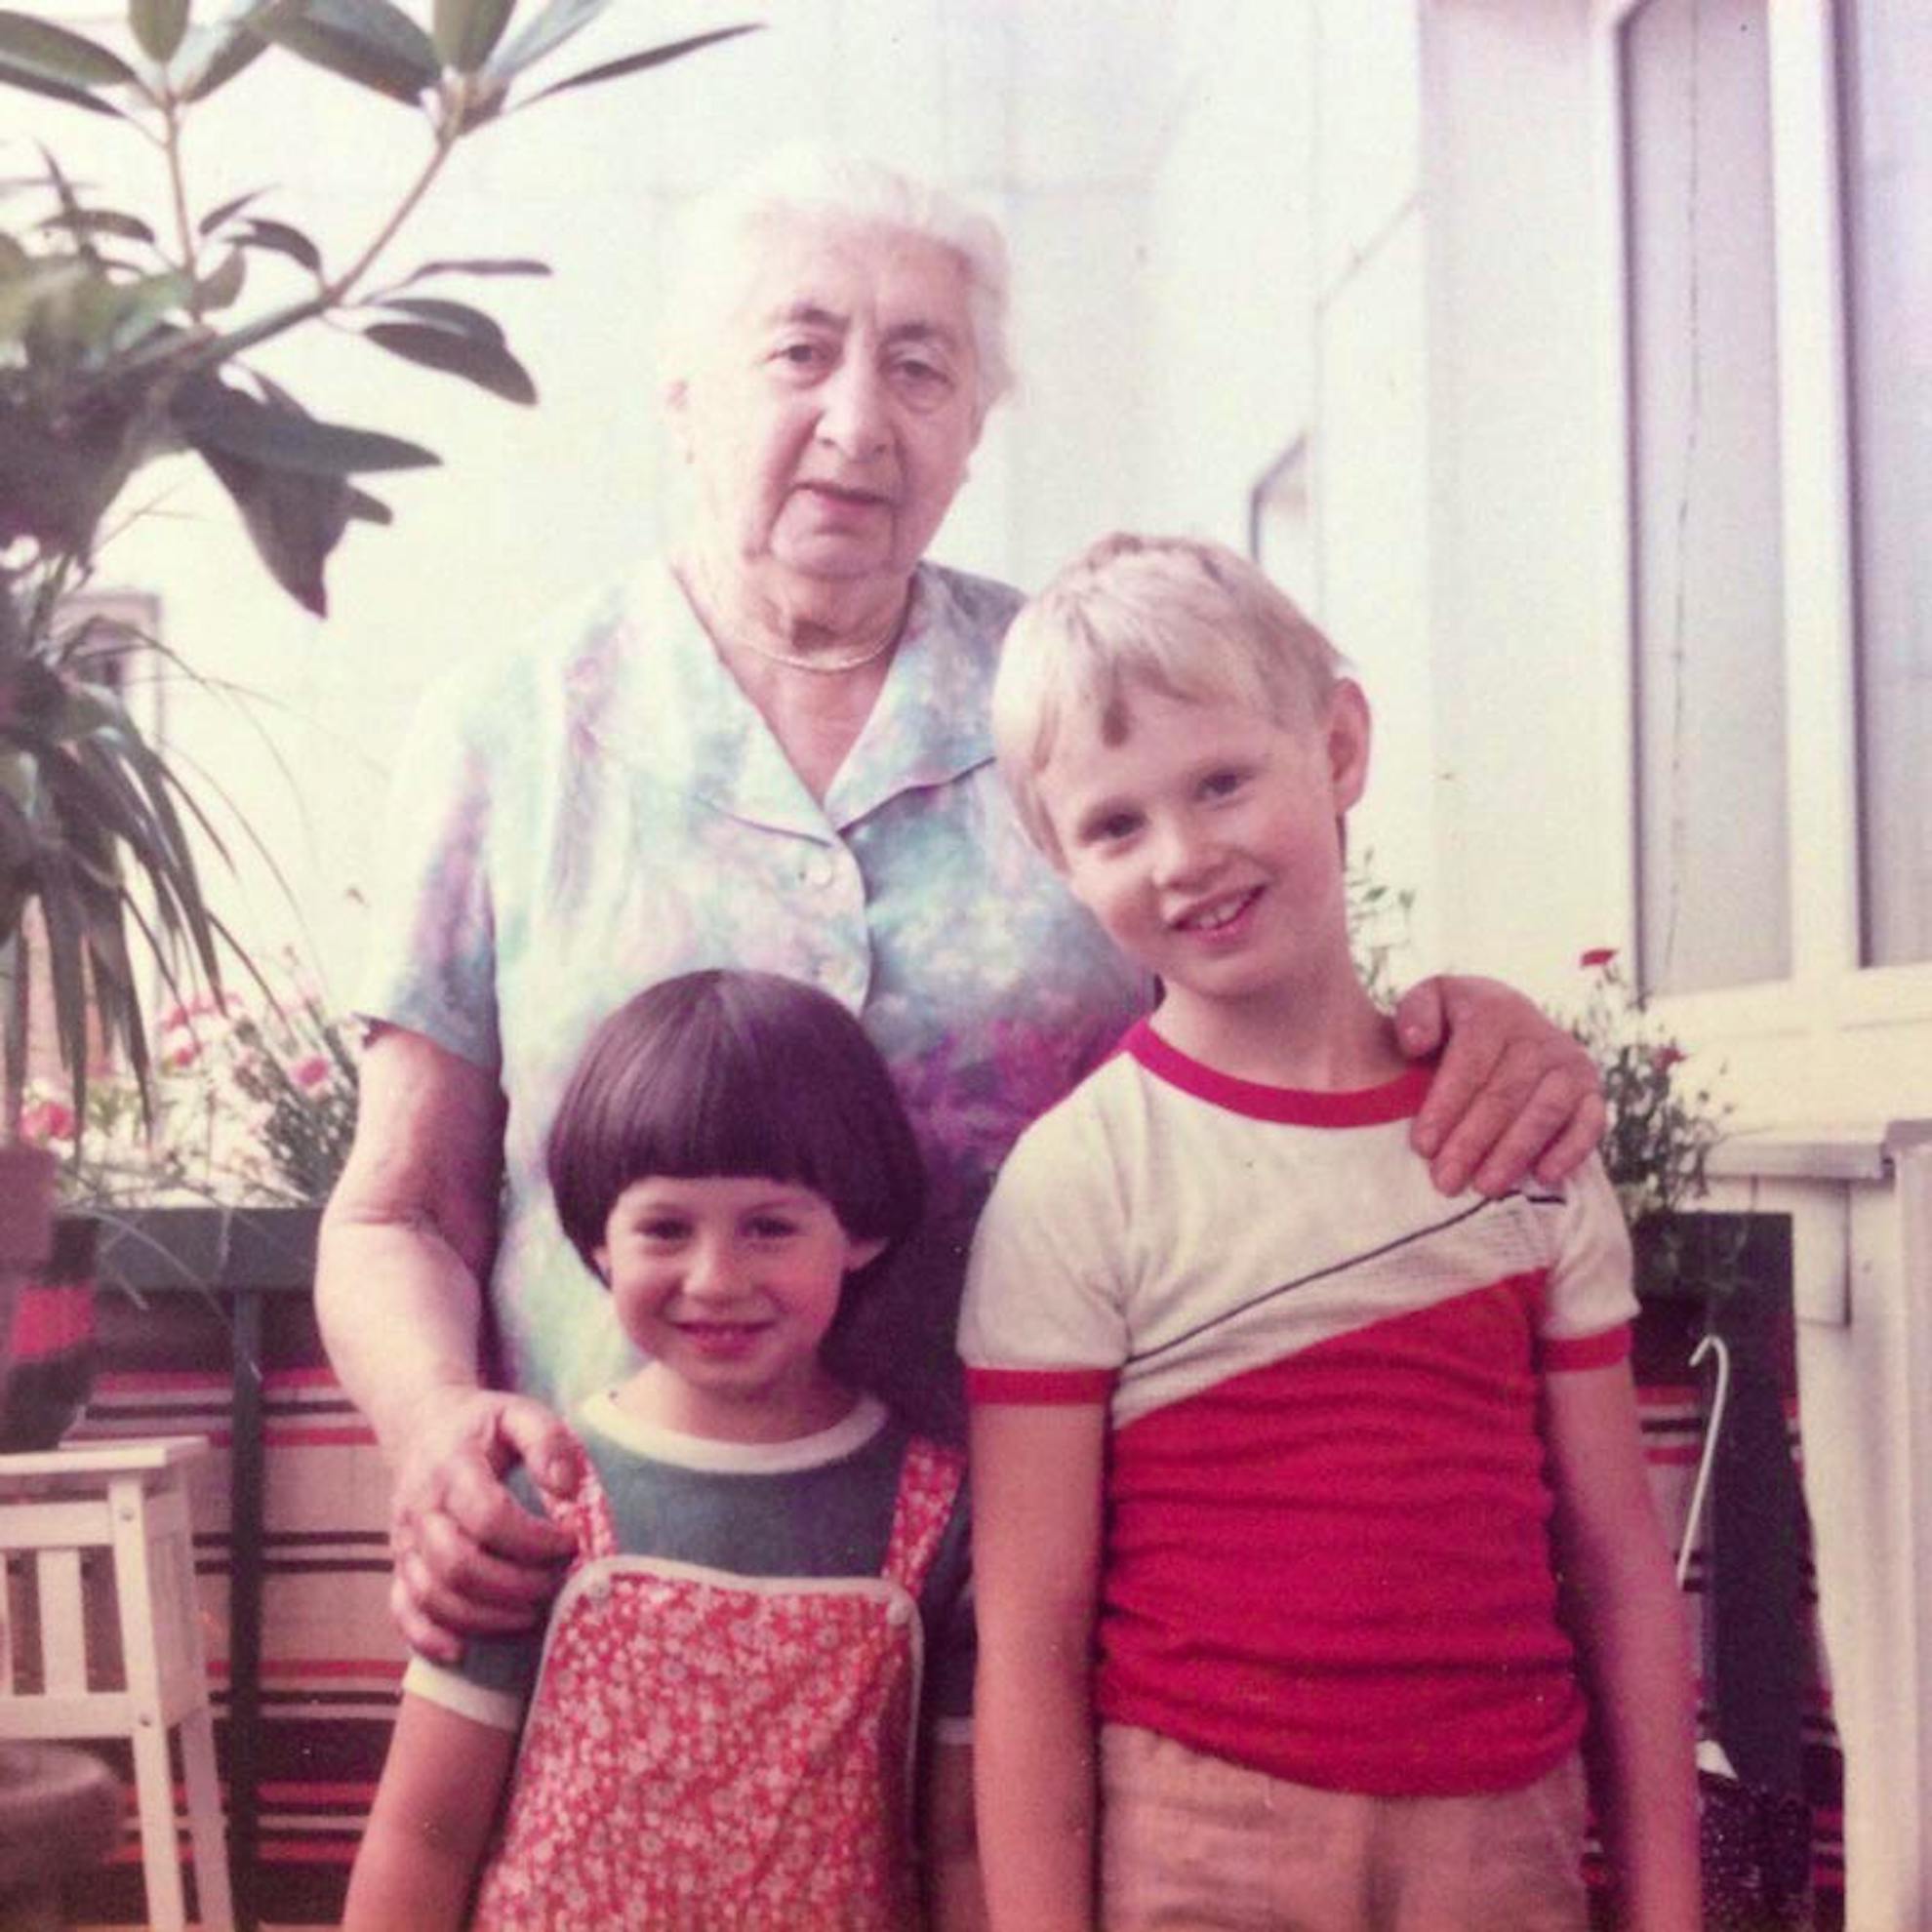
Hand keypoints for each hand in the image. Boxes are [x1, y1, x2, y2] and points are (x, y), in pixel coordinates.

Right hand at [386, 1388, 581, 1662]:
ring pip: (433, 1597)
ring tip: (531, 1612)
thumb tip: (567, 1489)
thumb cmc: (483, 1425)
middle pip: (459, 1566)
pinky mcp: (398, 1564)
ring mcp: (404, 1540)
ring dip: (485, 1617)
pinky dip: (428, 1639)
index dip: (535, 1541)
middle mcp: (420, 1508)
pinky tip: (464, 1650)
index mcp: (452, 1468)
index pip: (489, 1517)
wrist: (422, 1425)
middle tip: (557, 1583)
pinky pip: (401, 1612)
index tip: (571, 1543)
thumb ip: (548, 1441)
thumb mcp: (520, 1413)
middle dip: (516, 1586)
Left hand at [1394, 974, 1605, 1196]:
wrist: (1505, 1023)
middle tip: (1445, 1181)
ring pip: (1544, 1112)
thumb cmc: (1453, 1023)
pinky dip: (1571, 1151)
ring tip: (1485, 1188)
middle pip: (1504, 1095)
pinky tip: (1544, 1177)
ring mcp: (1570, 1062)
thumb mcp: (1428, 1002)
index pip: (1470, 1063)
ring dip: (1514, 1153)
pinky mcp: (1591, 1089)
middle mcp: (1538, 1034)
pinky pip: (1590, 1123)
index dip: (1446, 1107)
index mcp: (1494, 1010)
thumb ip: (1414, 1015)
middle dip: (1472, 1142)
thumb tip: (1416, 1043)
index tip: (1423, 1147)